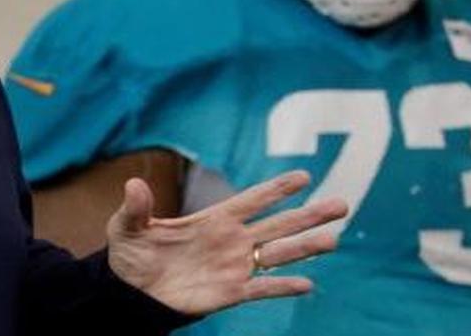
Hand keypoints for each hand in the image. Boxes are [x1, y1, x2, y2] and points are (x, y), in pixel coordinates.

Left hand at [106, 170, 346, 314]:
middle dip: (309, 214)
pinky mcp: (230, 293)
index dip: (277, 189)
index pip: (252, 200)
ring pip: (278, 254)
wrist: (131, 294)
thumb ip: (136, 207)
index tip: (304, 175)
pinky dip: (282, 287)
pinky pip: (261, 288)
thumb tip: (134, 185)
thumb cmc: (131, 255)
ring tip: (334, 239)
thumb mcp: (127, 227)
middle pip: (278, 224)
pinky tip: (307, 284)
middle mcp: (232, 240)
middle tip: (343, 203)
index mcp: (214, 219)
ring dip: (304, 247)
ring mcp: (234, 266)